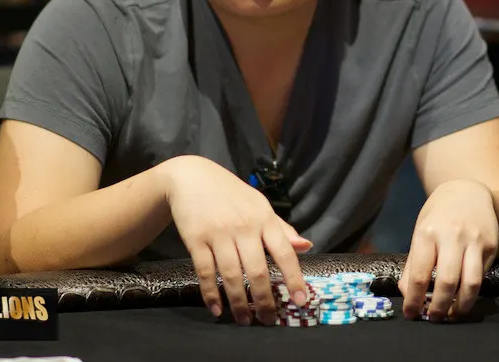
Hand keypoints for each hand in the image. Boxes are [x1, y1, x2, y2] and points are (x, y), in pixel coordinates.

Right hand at [164, 156, 312, 326]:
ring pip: (232, 275)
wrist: (191, 177)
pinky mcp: (196, 239)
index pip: (284, 252)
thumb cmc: (231, 194)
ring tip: (245, 320)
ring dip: (239, 302)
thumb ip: (282, 228)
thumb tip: (306, 246)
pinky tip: (217, 309)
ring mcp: (219, 233)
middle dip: (264, 300)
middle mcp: (244, 227)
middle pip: (257, 270)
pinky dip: (212, 293)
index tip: (301, 301)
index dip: (294, 278)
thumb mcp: (260, 205)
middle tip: (268, 320)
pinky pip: (206, 272)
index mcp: (264, 218)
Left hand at [400, 179, 498, 321]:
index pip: (419, 274)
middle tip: (433, 318)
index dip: (414, 299)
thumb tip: (407, 295)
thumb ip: (413, 265)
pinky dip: (472, 291)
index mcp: (427, 233)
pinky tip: (463, 297)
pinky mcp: (490, 245)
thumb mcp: (420, 233)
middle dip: (439, 307)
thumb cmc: (438, 217)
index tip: (410, 314)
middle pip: (446, 282)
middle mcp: (451, 236)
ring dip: (461, 306)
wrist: (467, 192)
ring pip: (471, 283)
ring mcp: (474, 240)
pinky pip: (482, 275)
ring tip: (452, 315)